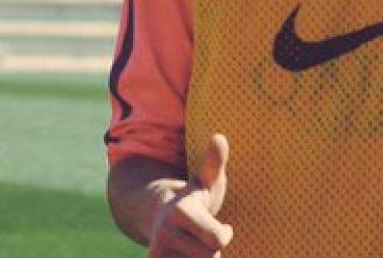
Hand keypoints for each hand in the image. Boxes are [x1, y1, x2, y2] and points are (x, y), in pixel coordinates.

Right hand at [147, 135, 233, 257]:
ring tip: (192, 243)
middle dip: (213, 248)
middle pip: (211, 257)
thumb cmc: (191, 197)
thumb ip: (214, 162)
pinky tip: (185, 253)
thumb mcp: (204, 180)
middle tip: (203, 234)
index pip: (218, 240)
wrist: (157, 214)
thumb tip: (219, 137)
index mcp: (181, 211)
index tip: (223, 226)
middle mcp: (165, 234)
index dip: (225, 233)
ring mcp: (157, 253)